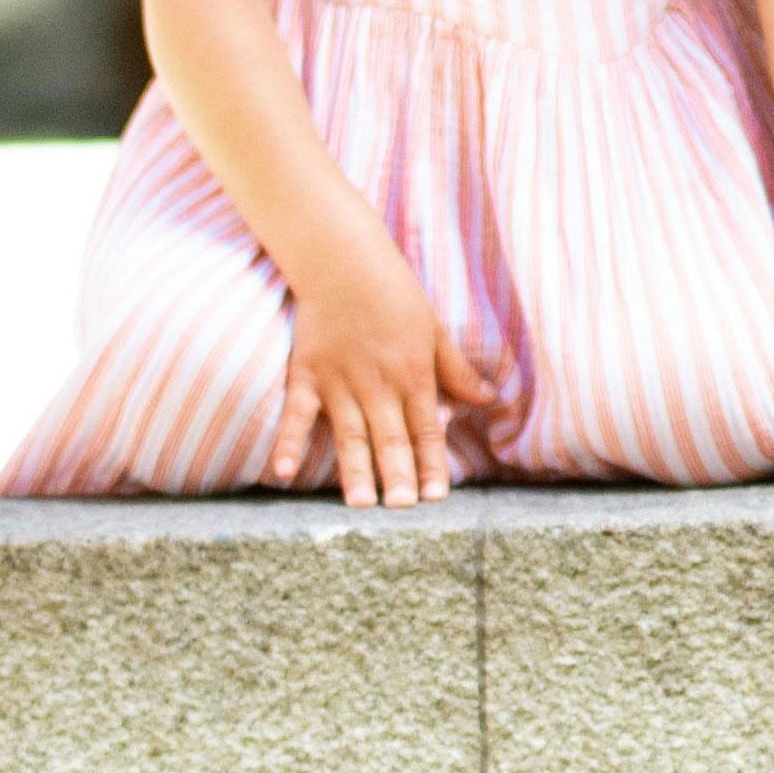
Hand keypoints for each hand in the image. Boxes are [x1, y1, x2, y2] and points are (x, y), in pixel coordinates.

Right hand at [274, 247, 490, 507]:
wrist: (345, 263)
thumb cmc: (395, 295)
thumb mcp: (435, 331)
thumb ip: (457, 372)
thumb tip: (488, 400)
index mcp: (413, 376)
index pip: (426, 430)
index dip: (432, 464)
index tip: (436, 497)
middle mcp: (378, 385)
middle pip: (390, 438)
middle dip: (398, 475)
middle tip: (401, 509)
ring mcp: (339, 382)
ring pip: (350, 434)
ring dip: (355, 470)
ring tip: (361, 504)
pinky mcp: (306, 375)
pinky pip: (297, 414)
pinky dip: (289, 442)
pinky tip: (284, 472)